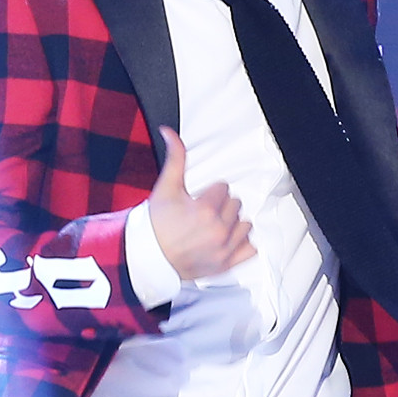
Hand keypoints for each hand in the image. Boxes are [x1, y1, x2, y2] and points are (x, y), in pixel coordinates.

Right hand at [149, 127, 255, 279]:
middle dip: (220, 206)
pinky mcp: (225, 265)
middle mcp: (218, 230)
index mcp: (206, 210)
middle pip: (235, 205)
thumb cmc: (156, 225)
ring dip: (232, 223)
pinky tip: (225, 240)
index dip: (208, 193)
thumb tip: (169, 131)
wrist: (148, 257)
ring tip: (213, 227)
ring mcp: (223, 250)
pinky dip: (241, 244)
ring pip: (244, 224)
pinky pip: (250, 248)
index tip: (196, 201)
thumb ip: (175, 158)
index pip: (224, 188)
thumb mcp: (166, 187)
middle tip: (201, 214)